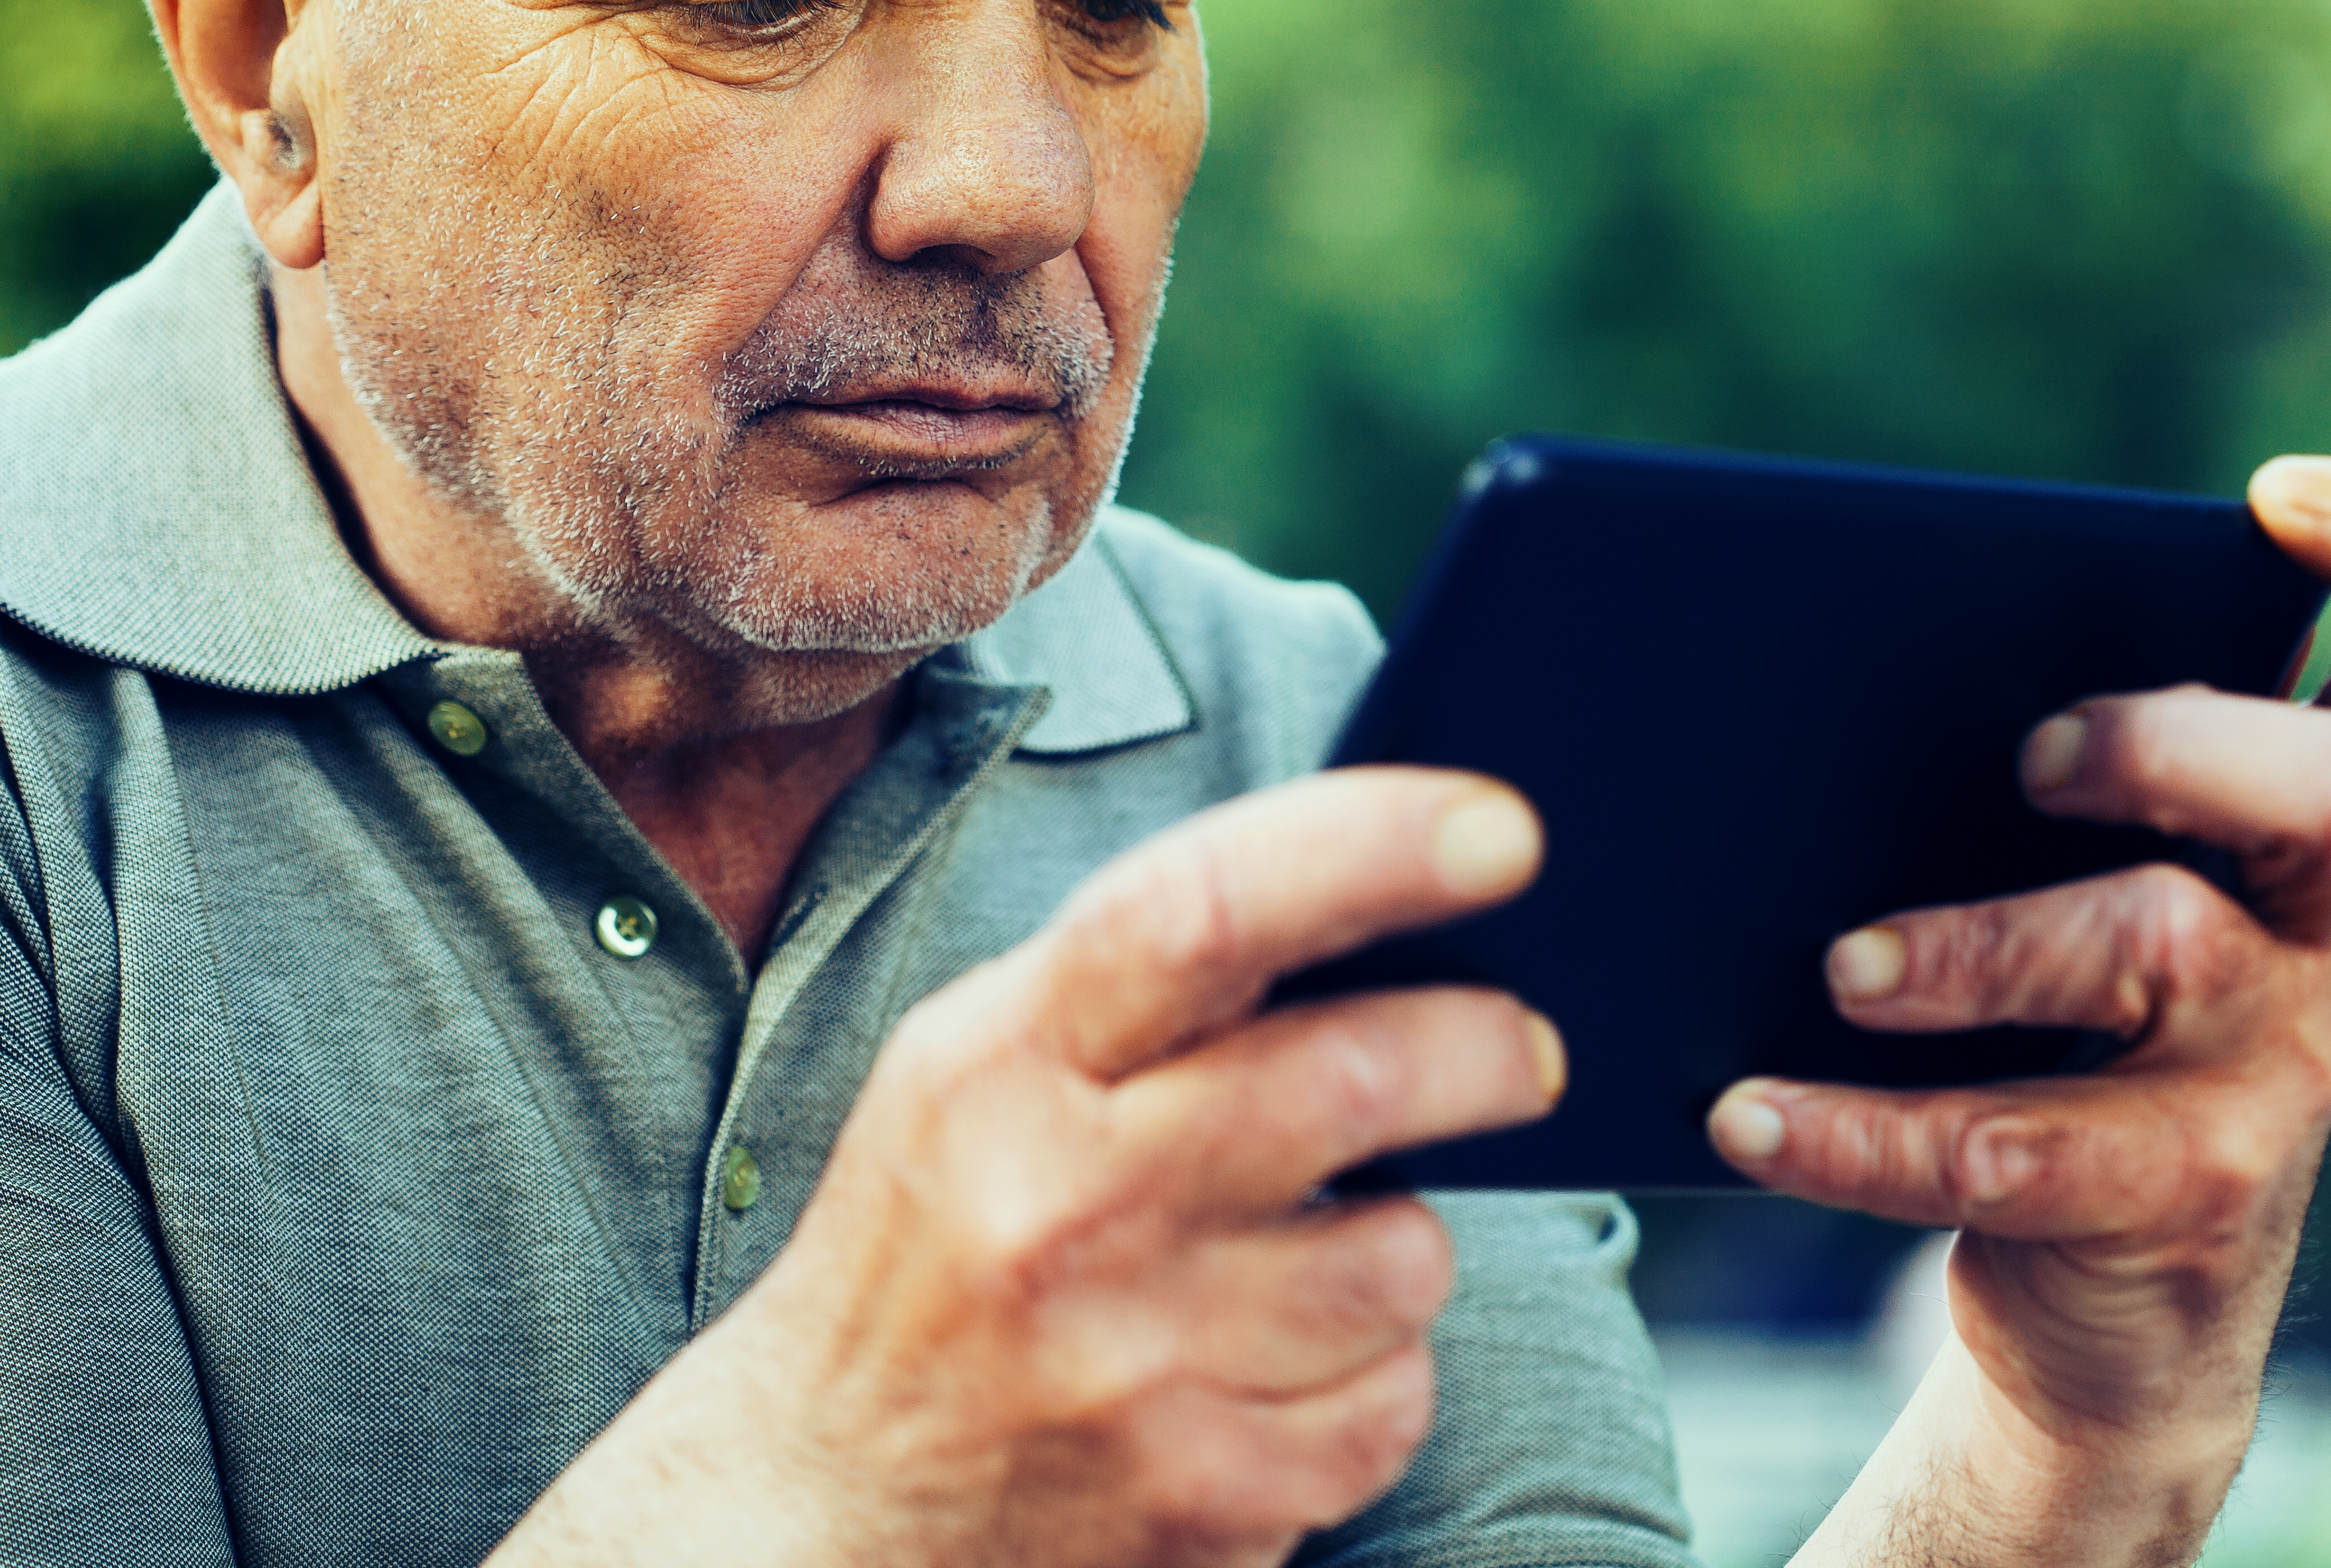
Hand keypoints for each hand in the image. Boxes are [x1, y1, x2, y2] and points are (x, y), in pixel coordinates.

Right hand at [490, 770, 1562, 1567]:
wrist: (807, 1517)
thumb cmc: (932, 1255)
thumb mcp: (977, 1075)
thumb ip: (1146, 985)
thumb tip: (1380, 884)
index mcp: (995, 1064)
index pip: (1202, 911)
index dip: (1372, 849)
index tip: (1500, 831)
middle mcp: (1055, 1205)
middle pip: (1347, 1078)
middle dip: (1482, 1046)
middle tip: (1523, 1048)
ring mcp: (1126, 1365)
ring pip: (1402, 1257)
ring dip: (1405, 1245)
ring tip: (1325, 1253)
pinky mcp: (1195, 1499)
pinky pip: (1393, 1401)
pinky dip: (1377, 1382)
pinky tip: (1286, 1372)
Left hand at [1716, 457, 2330, 1567]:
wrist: (2118, 1302)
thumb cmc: (2075, 1021)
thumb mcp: (2098, 877)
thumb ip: (2047, 766)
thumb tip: (1812, 658)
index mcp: (2322, 817)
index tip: (2279, 493)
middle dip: (2171, 743)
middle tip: (2028, 754)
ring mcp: (2281, 1068)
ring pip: (2164, 951)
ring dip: (1980, 945)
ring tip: (1840, 964)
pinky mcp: (2185, 1198)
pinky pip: (2019, 1153)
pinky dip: (1862, 1132)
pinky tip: (1749, 1114)